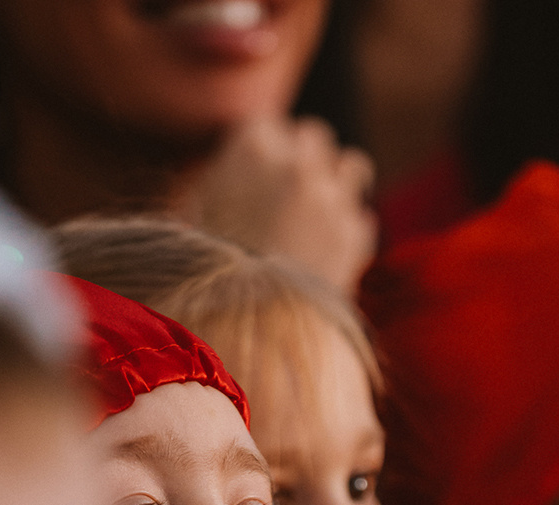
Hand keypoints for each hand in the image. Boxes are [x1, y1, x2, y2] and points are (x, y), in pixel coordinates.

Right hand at [175, 117, 376, 289]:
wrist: (244, 323)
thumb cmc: (207, 269)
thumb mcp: (197, 210)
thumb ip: (224, 176)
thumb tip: (240, 167)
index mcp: (252, 145)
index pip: (271, 127)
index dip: (269, 151)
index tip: (265, 173)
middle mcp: (296, 161)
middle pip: (314, 137)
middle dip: (307, 160)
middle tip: (296, 190)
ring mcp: (330, 196)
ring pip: (353, 165)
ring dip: (340, 185)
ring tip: (325, 212)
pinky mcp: (353, 233)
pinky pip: (361, 219)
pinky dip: (348, 233)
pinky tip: (330, 253)